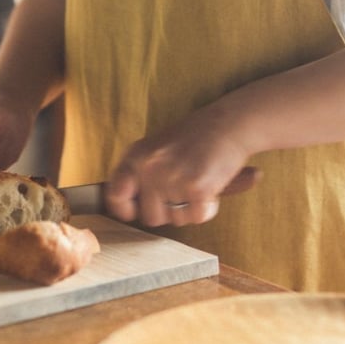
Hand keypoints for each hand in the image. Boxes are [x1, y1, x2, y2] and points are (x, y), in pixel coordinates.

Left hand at [104, 112, 259, 227]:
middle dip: (168, 212)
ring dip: (189, 210)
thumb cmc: (195, 137)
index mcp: (136, 156)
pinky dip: (208, 209)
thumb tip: (125, 209)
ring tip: (198, 183)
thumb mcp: (157, 148)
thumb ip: (139, 173)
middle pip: (151, 217)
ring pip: (176, 220)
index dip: (126, 210)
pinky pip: (198, 217)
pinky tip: (211, 189)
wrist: (228, 123)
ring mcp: (172, 178)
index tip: (135, 212)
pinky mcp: (197, 188)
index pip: (116, 195)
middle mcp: (150, 167)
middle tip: (183, 193)